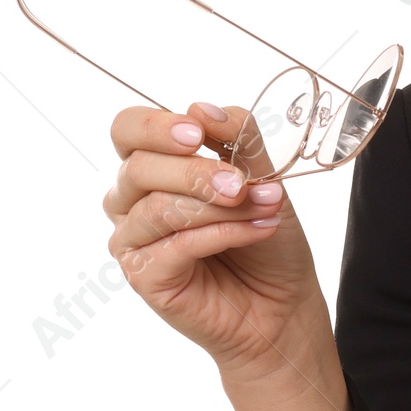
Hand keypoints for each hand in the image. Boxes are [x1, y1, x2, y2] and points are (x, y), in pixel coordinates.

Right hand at [103, 101, 330, 382]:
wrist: (283, 302)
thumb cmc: (266, 237)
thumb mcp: (264, 177)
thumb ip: (237, 139)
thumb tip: (201, 107)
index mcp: (152, 167)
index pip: (127, 130)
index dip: (156, 127)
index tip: (197, 133)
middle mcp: (130, 201)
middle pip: (140, 168)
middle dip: (198, 172)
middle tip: (243, 184)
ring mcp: (132, 241)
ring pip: (159, 208)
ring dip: (219, 207)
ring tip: (265, 210)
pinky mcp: (143, 277)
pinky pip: (174, 245)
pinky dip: (221, 234)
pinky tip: (256, 230)